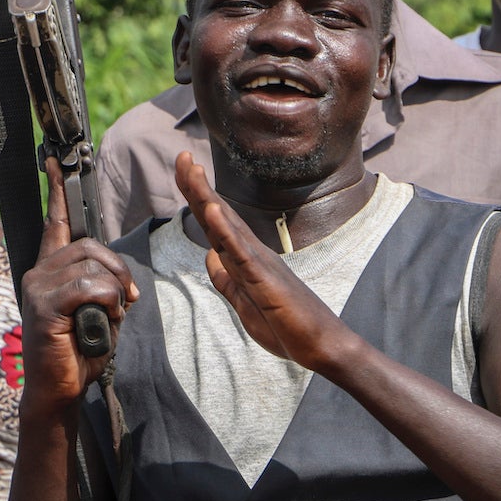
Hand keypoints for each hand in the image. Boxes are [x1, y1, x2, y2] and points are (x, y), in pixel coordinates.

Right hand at [19, 158, 137, 419]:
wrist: (59, 392)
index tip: (57, 160)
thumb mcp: (101, 312)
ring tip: (112, 313)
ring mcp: (38, 287)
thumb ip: (106, 286)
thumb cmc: (80, 353)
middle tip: (128, 297)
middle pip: (89, 244)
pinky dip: (107, 301)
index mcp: (51, 271)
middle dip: (119, 268)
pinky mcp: (43, 305)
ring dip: (115, 288)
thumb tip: (122, 280)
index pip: (56, 222)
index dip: (59, 189)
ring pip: (92, 264)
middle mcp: (39, 272)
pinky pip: (88, 285)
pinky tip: (103, 319)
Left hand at [174, 152, 348, 369]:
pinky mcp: (265, 279)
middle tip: (180, 155)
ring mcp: (259, 263)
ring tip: (190, 170)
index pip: (215, 224)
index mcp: (245, 259)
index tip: (182, 170)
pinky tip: (212, 210)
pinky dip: (225, 230)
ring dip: (207, 197)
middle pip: (218, 215)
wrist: (320, 345)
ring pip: (227, 225)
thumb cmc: (287, 325)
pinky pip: (241, 252)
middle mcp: (252, 253)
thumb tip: (209, 254)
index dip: (197, 198)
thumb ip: (226, 279)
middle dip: (197, 186)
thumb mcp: (244, 302)